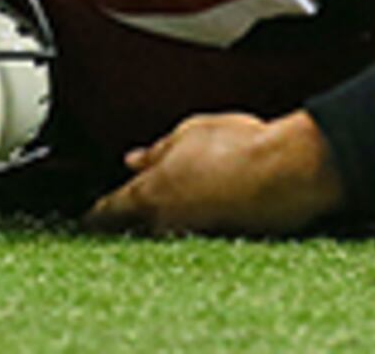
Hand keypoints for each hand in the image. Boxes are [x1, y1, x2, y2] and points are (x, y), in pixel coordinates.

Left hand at [90, 113, 339, 235]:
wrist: (287, 172)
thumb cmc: (240, 148)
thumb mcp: (188, 132)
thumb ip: (156, 150)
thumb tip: (137, 158)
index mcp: (149, 195)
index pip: (107, 211)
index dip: (94, 213)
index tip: (87, 215)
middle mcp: (167, 223)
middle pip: (135, 225)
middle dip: (133, 213)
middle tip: (136, 197)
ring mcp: (194, 236)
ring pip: (169, 229)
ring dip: (169, 216)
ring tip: (186, 191)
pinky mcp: (220, 242)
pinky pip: (198, 231)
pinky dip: (198, 219)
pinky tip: (213, 200)